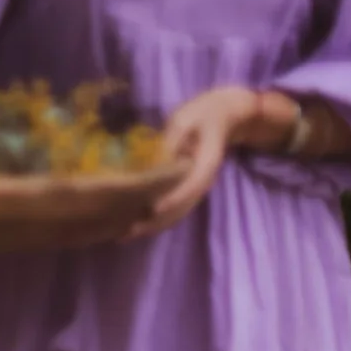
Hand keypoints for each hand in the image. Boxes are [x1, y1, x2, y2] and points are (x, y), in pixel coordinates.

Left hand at [136, 86, 257, 236]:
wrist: (224, 116)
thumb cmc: (201, 114)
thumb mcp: (184, 120)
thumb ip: (172, 138)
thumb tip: (156, 158)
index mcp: (206, 163)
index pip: (191, 185)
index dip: (174, 198)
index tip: (153, 209)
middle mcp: (204, 179)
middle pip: (182, 207)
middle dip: (155, 222)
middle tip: (126, 233)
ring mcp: (198, 185)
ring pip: (179, 212)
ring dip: (154, 225)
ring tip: (125, 235)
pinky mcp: (191, 185)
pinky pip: (176, 206)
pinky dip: (159, 218)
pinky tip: (138, 224)